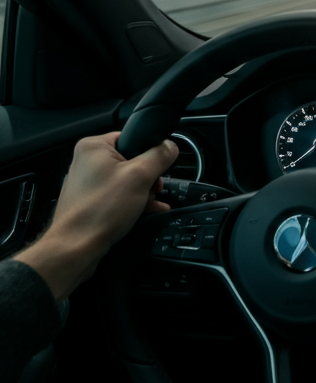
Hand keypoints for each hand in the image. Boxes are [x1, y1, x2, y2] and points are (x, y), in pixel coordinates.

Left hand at [14, 132, 178, 301]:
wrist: (77, 245)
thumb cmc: (100, 211)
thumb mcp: (140, 177)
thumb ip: (159, 156)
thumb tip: (170, 146)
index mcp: (94, 147)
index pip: (132, 137)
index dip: (150, 152)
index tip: (159, 167)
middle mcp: (87, 161)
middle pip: (131, 160)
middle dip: (149, 177)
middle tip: (155, 188)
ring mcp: (87, 182)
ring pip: (126, 180)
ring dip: (144, 191)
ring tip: (152, 203)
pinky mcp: (90, 201)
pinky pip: (118, 195)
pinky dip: (133, 201)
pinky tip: (146, 210)